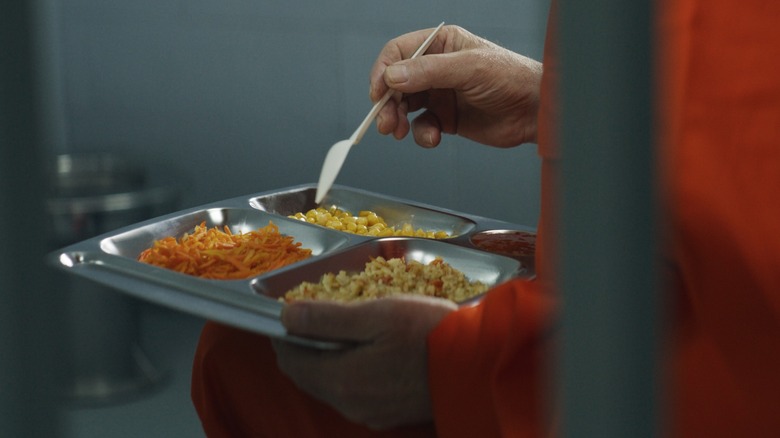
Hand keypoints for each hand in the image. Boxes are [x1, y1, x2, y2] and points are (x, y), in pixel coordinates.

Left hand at [272, 295, 456, 429]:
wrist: (478, 366)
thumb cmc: (429, 334)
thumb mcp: (376, 314)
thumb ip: (327, 318)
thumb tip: (286, 316)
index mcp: (341, 380)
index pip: (292, 361)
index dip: (285, 336)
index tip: (288, 313)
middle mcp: (350, 404)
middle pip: (308, 376)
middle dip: (303, 348)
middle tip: (311, 318)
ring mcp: (370, 413)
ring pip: (331, 385)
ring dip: (326, 360)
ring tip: (340, 329)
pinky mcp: (389, 414)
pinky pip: (353, 393)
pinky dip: (347, 371)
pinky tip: (365, 351)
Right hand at [370, 24, 542, 147]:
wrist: (534, 111)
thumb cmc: (511, 78)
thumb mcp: (469, 68)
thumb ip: (429, 71)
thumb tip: (393, 76)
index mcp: (441, 44)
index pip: (399, 52)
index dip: (383, 71)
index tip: (378, 93)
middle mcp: (436, 67)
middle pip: (396, 82)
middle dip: (388, 102)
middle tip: (385, 121)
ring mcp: (440, 93)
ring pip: (405, 106)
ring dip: (398, 119)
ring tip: (398, 131)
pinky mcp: (446, 118)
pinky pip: (422, 126)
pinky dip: (422, 134)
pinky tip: (433, 138)